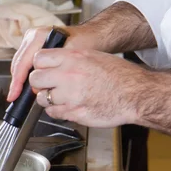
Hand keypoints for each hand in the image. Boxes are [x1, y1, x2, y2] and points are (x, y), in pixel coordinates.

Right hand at [7, 25, 99, 102]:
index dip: (17, 81)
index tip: (14, 94)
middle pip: (18, 64)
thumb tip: (37, 89)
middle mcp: (32, 37)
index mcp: (39, 37)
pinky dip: (24, 74)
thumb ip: (52, 73)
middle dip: (16, 82)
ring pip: (19, 64)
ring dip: (19, 79)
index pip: (22, 63)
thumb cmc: (82, 45)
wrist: (89, 36)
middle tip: (15, 97)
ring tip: (19, 94)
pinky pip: (24, 62)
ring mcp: (31, 40)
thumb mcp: (69, 59)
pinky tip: (26, 85)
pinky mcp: (33, 45)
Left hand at [29, 47, 145, 127]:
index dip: (39, 66)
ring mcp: (70, 95)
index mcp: (73, 57)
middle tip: (47, 86)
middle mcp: (69, 75)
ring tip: (61, 97)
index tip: (43, 70)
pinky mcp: (74, 112)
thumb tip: (53, 65)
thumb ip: (71, 60)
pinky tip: (68, 107)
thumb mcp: (93, 57)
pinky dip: (57, 111)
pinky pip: (53, 113)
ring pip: (42, 98)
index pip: (39, 58)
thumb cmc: (120, 76)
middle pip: (35, 79)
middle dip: (39, 83)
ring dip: (48, 99)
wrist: (135, 94)